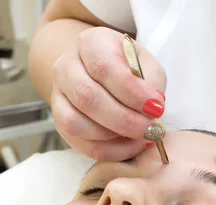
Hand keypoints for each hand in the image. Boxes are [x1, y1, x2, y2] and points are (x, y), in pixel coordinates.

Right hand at [51, 27, 166, 160]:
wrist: (101, 73)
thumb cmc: (128, 67)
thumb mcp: (146, 65)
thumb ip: (151, 82)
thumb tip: (152, 107)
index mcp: (90, 43)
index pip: (104, 67)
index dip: (132, 92)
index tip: (157, 108)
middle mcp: (66, 67)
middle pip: (87, 97)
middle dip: (125, 119)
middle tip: (151, 128)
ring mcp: (58, 96)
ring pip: (76, 123)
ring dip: (113, 136)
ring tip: (141, 136)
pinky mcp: (60, 123)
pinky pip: (79, 143)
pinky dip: (108, 150)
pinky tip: (129, 145)